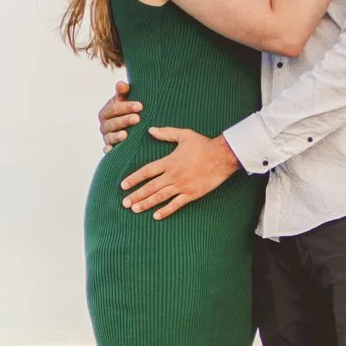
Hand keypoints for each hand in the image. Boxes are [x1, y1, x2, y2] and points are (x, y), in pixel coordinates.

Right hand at [98, 82, 141, 150]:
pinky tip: (112, 150)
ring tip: (126, 135)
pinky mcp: (109, 148)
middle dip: (125, 120)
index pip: (115, 108)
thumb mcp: (125, 100)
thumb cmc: (128, 111)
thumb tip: (121, 84)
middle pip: (113, 123)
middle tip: (137, 119)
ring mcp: (106, 137)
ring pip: (110, 137)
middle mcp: (104, 125)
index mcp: (106, 112)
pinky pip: (108, 150)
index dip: (126, 107)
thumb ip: (123, 92)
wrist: (129, 126)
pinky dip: (109, 150)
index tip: (140, 106)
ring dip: (117, 136)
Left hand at [121, 127, 240, 218]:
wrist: (223, 157)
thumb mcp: (184, 135)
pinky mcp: (192, 194)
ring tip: (134, 209)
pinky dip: (165, 211)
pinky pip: (176, 204)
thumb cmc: (204, 145)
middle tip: (124, 203)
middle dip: (136, 195)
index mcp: (169, 161)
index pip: (147, 171)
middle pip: (150, 187)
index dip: (134, 178)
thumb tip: (151, 130)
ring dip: (146, 204)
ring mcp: (182, 186)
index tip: (123, 185)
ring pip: (160, 197)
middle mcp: (173, 175)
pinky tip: (155, 216)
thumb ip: (166, 133)